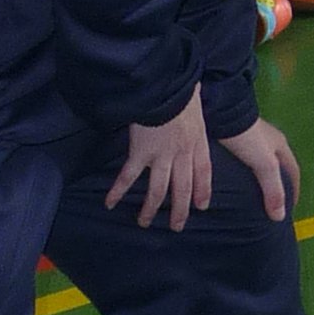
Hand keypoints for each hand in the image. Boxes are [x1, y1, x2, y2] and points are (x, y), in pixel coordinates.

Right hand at [105, 85, 212, 230]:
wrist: (164, 87)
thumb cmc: (181, 87)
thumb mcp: (197, 99)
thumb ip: (196, 106)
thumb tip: (198, 91)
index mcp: (198, 141)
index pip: (203, 172)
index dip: (202, 190)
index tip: (202, 206)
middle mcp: (181, 154)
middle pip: (182, 188)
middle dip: (179, 210)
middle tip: (176, 227)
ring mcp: (161, 156)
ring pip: (158, 190)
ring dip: (150, 209)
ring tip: (144, 223)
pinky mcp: (140, 153)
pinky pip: (128, 177)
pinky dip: (118, 191)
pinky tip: (110, 203)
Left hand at [218, 116, 299, 225]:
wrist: (221, 112)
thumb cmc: (246, 135)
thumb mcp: (265, 165)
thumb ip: (273, 189)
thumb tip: (279, 216)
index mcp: (280, 146)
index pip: (293, 172)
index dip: (293, 191)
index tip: (288, 208)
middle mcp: (268, 141)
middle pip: (277, 168)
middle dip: (276, 186)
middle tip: (269, 204)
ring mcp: (251, 139)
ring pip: (259, 164)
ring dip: (257, 180)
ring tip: (250, 197)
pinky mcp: (235, 139)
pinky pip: (243, 160)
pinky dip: (242, 173)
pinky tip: (233, 181)